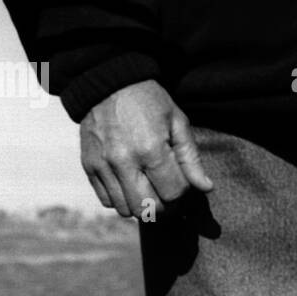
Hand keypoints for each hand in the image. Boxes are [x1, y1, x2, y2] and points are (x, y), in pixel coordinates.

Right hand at [80, 80, 213, 217]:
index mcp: (151, 149)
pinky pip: (107, 201)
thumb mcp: (176, 122)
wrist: (108, 85)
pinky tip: (129, 185)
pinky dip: (121, 199)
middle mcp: (125, 163)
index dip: (182, 194)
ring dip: (141, 206)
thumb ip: (190, 158)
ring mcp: (104, 168)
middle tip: (168, 197)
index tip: (183, 186)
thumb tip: (206, 188)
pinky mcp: (90, 169)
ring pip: (125, 210)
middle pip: (148, 208)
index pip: (173, 192)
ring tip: (148, 191)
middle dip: (163, 208)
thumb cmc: (148, 101)